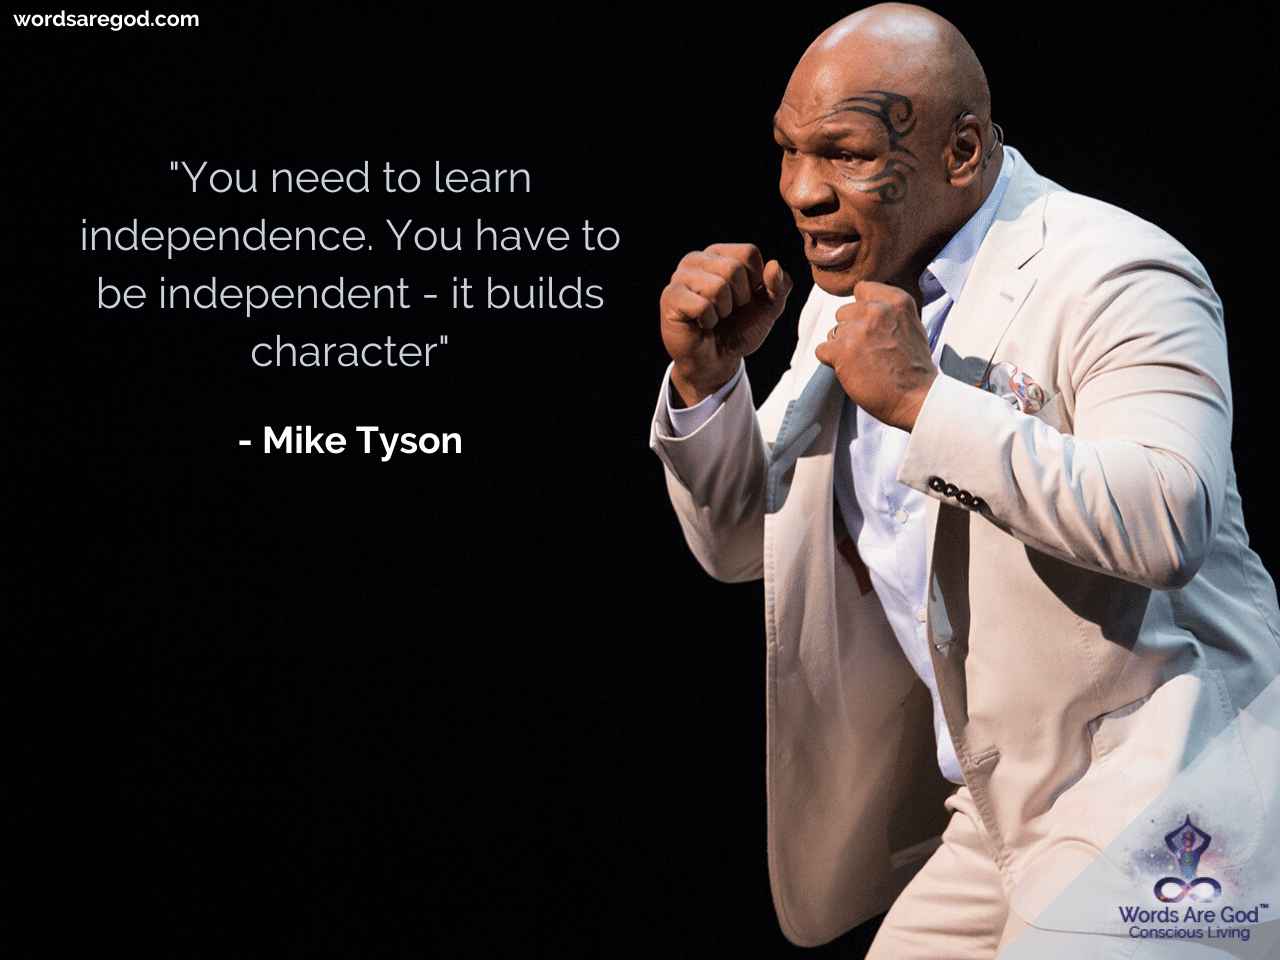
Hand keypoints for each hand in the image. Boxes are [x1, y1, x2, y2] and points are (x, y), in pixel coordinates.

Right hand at [660, 243, 792, 405]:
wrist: (717, 360)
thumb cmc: (738, 329)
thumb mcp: (768, 308)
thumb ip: (779, 286)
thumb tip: (774, 266)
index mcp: (719, 254)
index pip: (748, 252)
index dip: (755, 281)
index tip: (744, 299)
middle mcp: (696, 259)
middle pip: (733, 268)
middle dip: (739, 299)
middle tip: (727, 312)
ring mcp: (680, 277)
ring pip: (718, 287)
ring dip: (723, 311)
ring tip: (714, 317)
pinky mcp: (670, 297)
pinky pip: (702, 306)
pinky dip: (708, 321)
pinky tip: (701, 324)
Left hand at [814, 281, 937, 430]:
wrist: (917, 399)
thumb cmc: (915, 369)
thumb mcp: (911, 326)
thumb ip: (888, 312)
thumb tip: (863, 306)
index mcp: (896, 300)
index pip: (862, 289)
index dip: (861, 309)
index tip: (868, 325)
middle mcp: (876, 310)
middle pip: (843, 312)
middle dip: (851, 330)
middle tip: (868, 351)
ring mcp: (858, 329)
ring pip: (833, 332)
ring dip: (842, 347)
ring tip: (863, 363)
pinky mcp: (842, 351)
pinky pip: (822, 350)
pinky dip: (832, 362)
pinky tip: (852, 371)